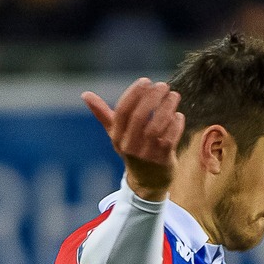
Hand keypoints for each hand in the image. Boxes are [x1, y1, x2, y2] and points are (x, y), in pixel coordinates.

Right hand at [81, 78, 183, 202]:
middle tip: (163, 85)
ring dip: (167, 108)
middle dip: (151, 98)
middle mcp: (130, 146)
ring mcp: (146, 154)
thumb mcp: (116, 134)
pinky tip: (178, 114)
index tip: (146, 81)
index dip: (134, 94)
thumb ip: (102, 114)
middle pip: (139, 117)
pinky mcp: (163, 159)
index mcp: (117, 137)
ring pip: (156, 127)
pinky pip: (170, 138)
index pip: (123, 112)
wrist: (148, 181)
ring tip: (174, 95)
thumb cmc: (132, 150)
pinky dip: (176, 124)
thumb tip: (85, 94)